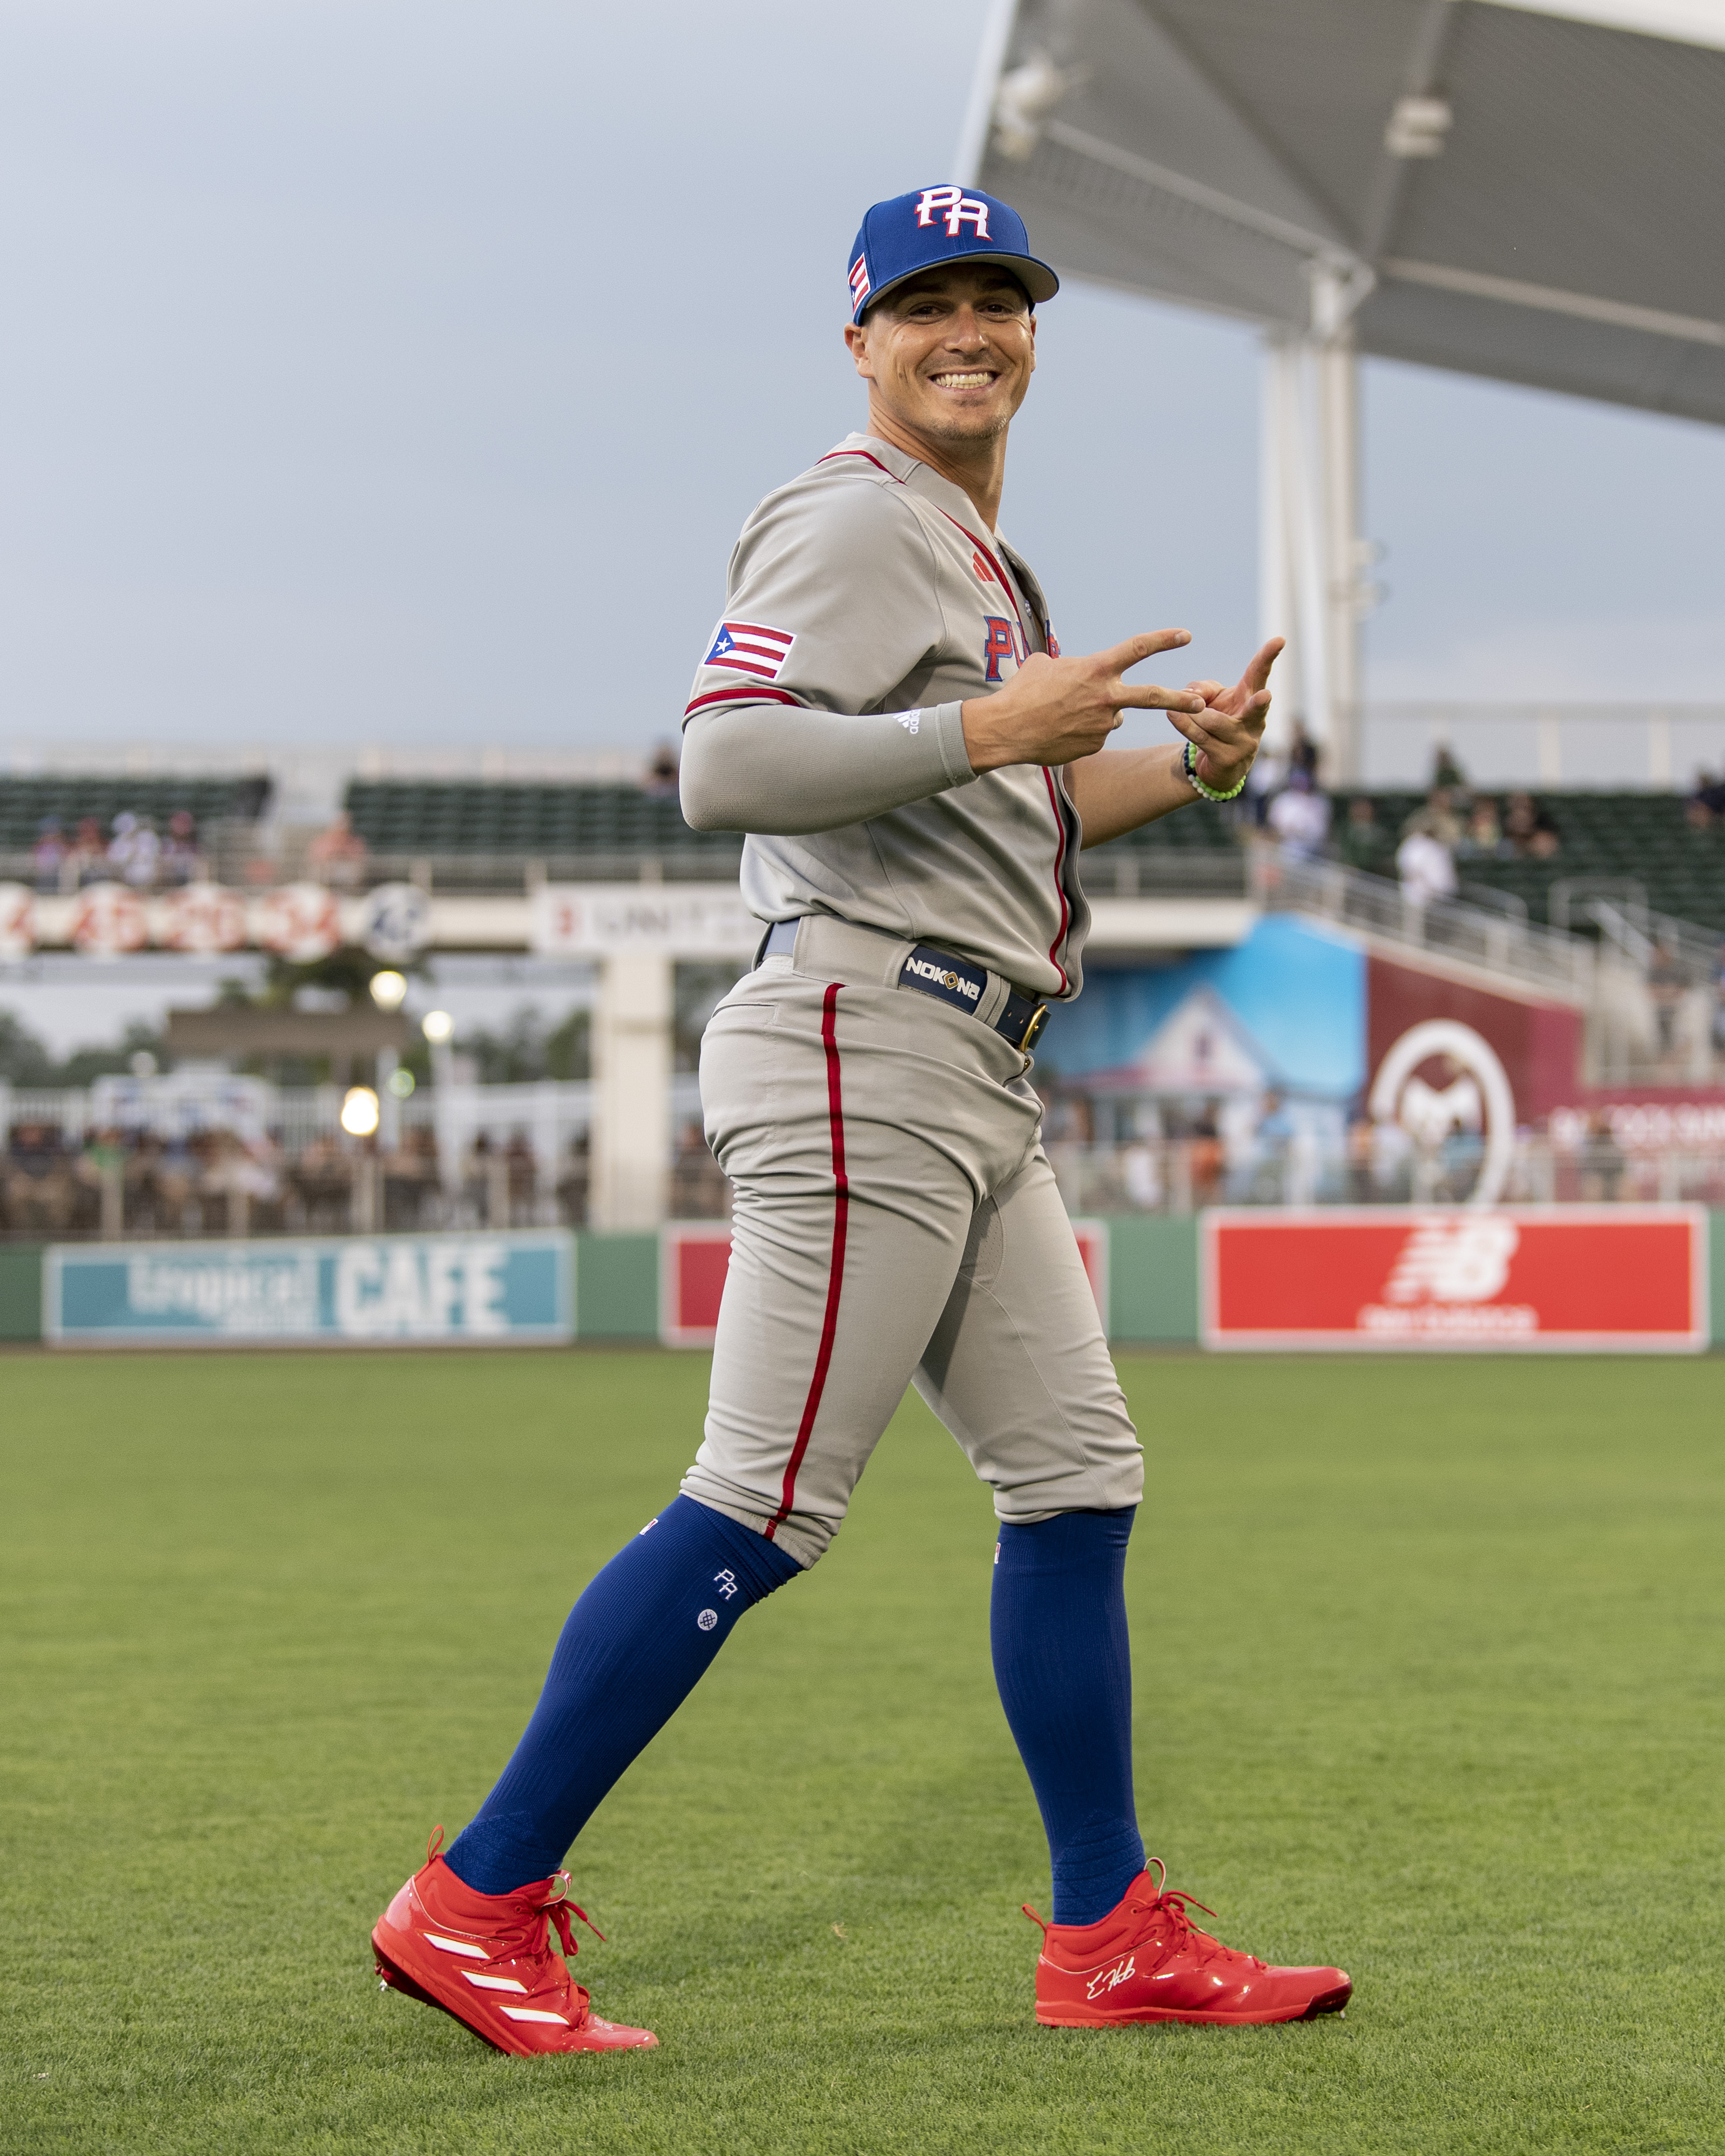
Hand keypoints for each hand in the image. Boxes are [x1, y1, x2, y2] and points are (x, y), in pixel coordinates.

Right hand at [961, 630, 1204, 773]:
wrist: (1007, 729)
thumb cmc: (1022, 692)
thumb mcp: (1043, 665)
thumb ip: (1068, 664)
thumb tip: (1070, 669)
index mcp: (1096, 670)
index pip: (1138, 648)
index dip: (1164, 640)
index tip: (1185, 635)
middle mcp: (1105, 697)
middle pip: (1152, 696)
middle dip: (1180, 699)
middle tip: (1199, 702)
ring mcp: (1102, 724)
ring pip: (1113, 716)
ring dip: (1099, 713)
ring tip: (1066, 714)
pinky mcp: (1094, 745)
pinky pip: (1096, 735)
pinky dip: (1083, 732)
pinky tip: (1061, 731)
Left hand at [1164, 637, 1282, 791]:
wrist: (1218, 766)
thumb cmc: (1217, 721)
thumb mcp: (1211, 700)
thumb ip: (1202, 689)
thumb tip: (1191, 693)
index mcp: (1251, 698)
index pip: (1260, 674)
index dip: (1269, 657)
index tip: (1280, 639)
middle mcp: (1254, 721)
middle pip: (1256, 708)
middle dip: (1259, 703)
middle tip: (1265, 696)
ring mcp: (1243, 742)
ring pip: (1214, 722)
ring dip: (1193, 715)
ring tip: (1175, 709)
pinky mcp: (1227, 759)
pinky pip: (1201, 737)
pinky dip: (1184, 725)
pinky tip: (1172, 715)